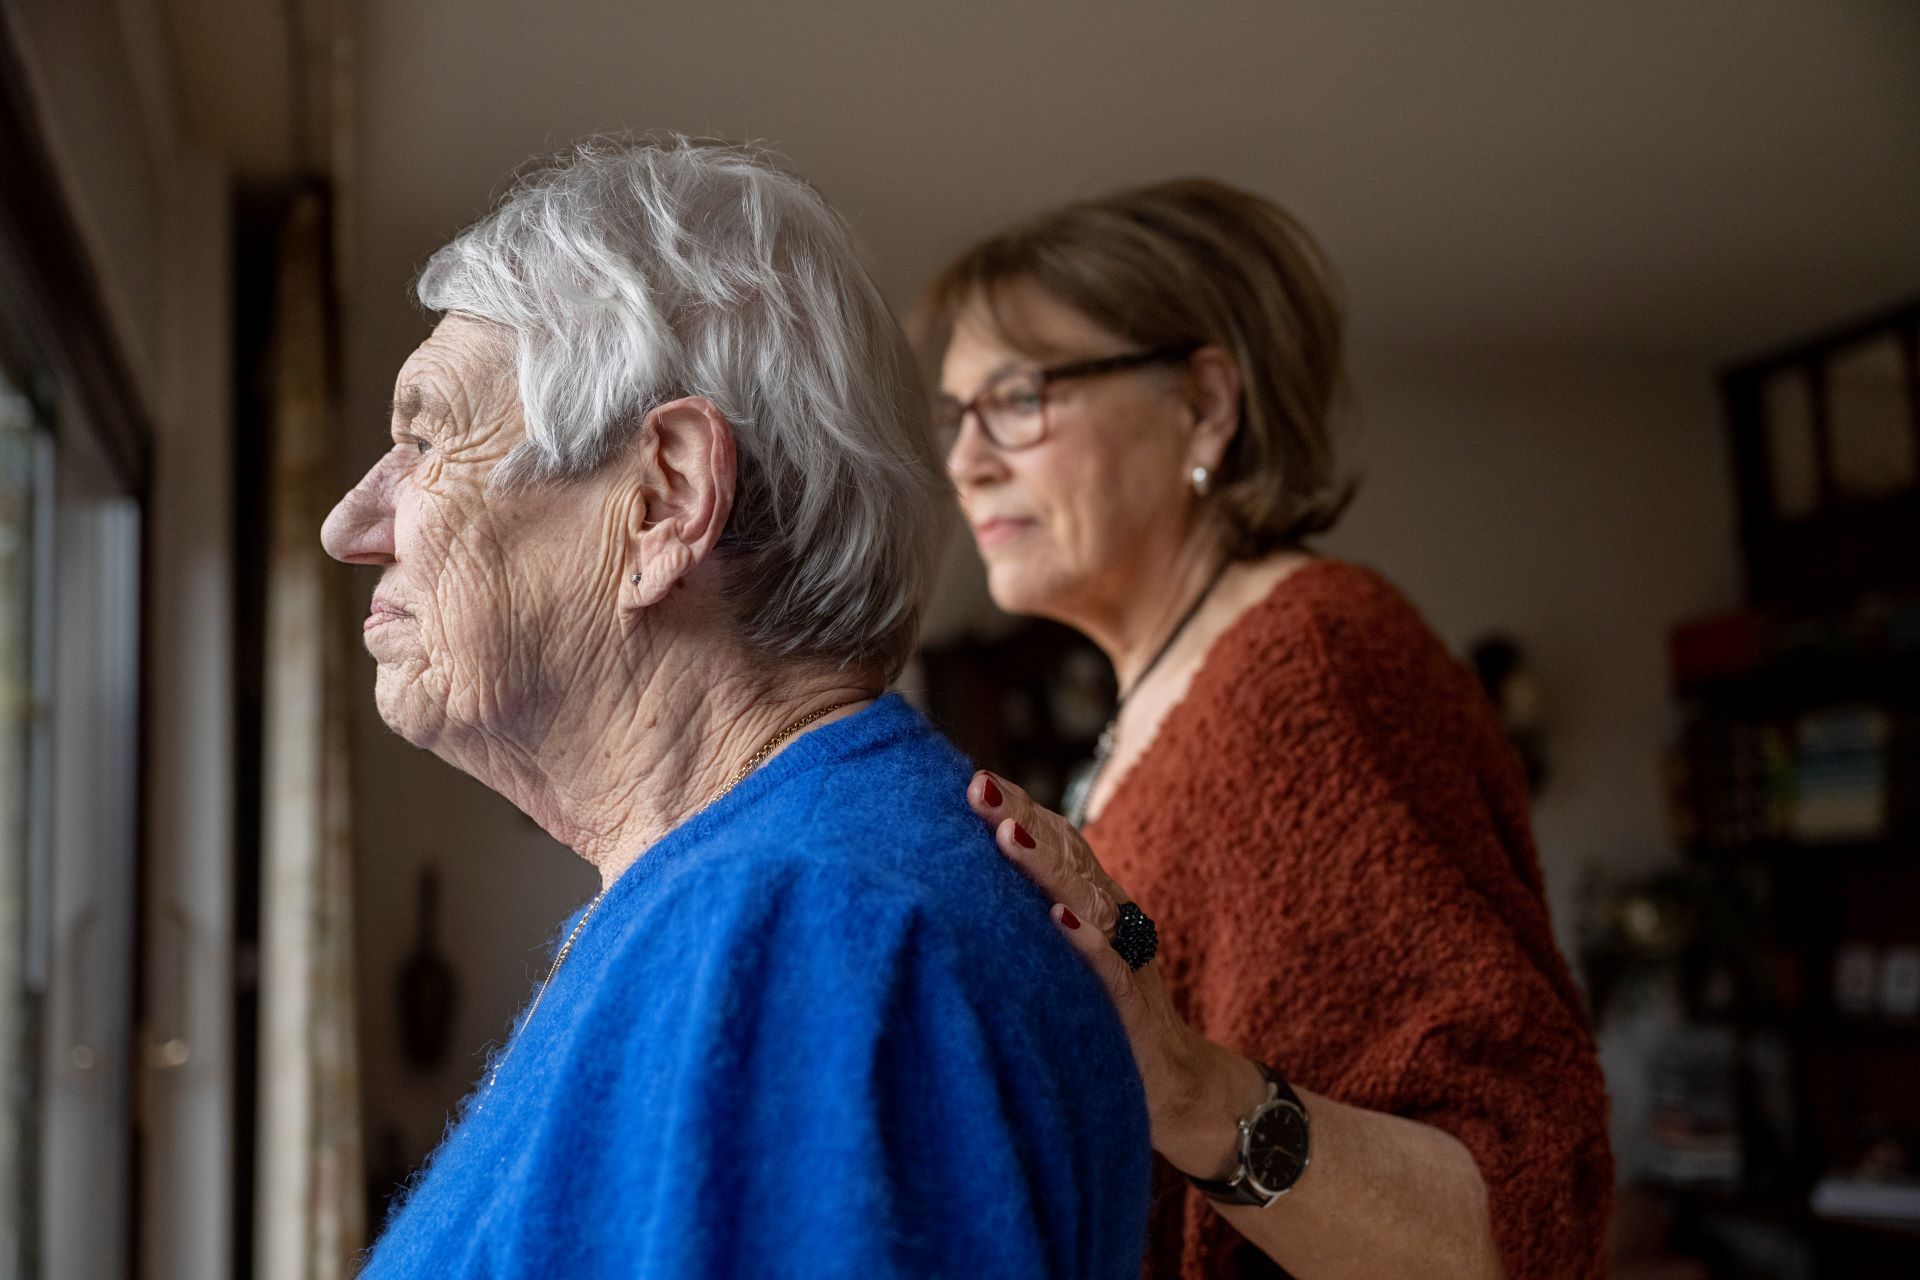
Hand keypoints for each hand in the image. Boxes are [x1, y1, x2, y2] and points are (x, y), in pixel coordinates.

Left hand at [966, 771, 1267, 1176]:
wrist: (1175, 1085)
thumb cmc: (1105, 1012)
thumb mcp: (1066, 957)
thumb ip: (1035, 916)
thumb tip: (965, 884)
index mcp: (1095, 903)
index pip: (1057, 843)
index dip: (1021, 808)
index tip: (973, 778)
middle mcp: (1114, 918)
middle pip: (1069, 857)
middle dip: (1024, 818)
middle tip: (979, 788)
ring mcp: (1127, 958)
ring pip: (1087, 900)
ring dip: (1048, 866)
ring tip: (1007, 835)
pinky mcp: (1134, 1007)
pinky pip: (1112, 968)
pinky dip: (1090, 942)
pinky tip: (1060, 921)